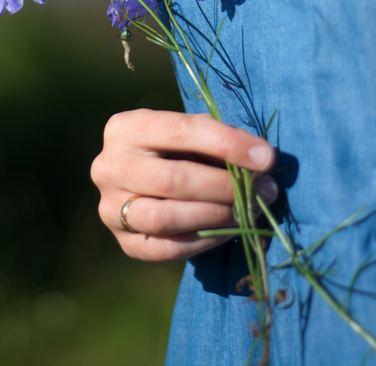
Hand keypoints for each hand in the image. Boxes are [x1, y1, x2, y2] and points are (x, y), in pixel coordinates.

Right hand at [90, 108, 276, 261]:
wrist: (145, 177)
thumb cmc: (176, 148)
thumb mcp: (189, 133)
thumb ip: (215, 140)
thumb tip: (261, 160)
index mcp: (125, 127)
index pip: (180, 131)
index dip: (227, 143)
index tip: (266, 157)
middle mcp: (108, 166)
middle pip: (172, 179)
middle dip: (224, 186)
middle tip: (264, 190)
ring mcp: (109, 206)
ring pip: (166, 217)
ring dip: (216, 215)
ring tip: (249, 210)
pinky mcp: (122, 240)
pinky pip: (166, 248)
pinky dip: (203, 241)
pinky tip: (229, 230)